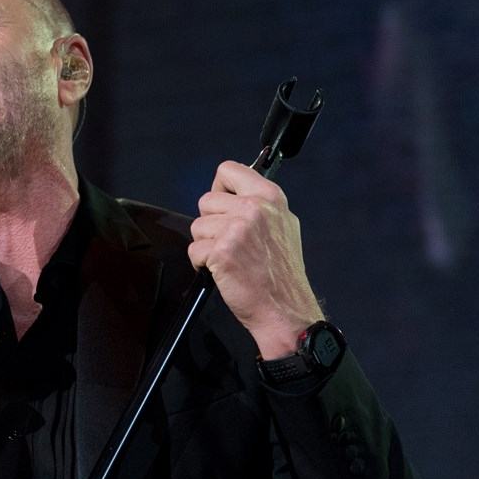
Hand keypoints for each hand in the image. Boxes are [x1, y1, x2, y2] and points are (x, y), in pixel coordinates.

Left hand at [187, 160, 323, 358]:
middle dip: (211, 223)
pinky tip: (222, 272)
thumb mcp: (283, 225)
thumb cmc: (281, 273)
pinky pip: (194, 250)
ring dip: (206, 245)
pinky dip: (201, 264)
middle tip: (230, 243)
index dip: (220, 189)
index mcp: (271, 196)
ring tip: (229, 259)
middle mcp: (254, 208)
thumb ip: (259, 205)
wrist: (284, 308)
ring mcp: (237, 228)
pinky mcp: (221, 251)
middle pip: (206, 200)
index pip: (228, 170)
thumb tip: (232, 193)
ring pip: (197, 226)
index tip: (224, 207)